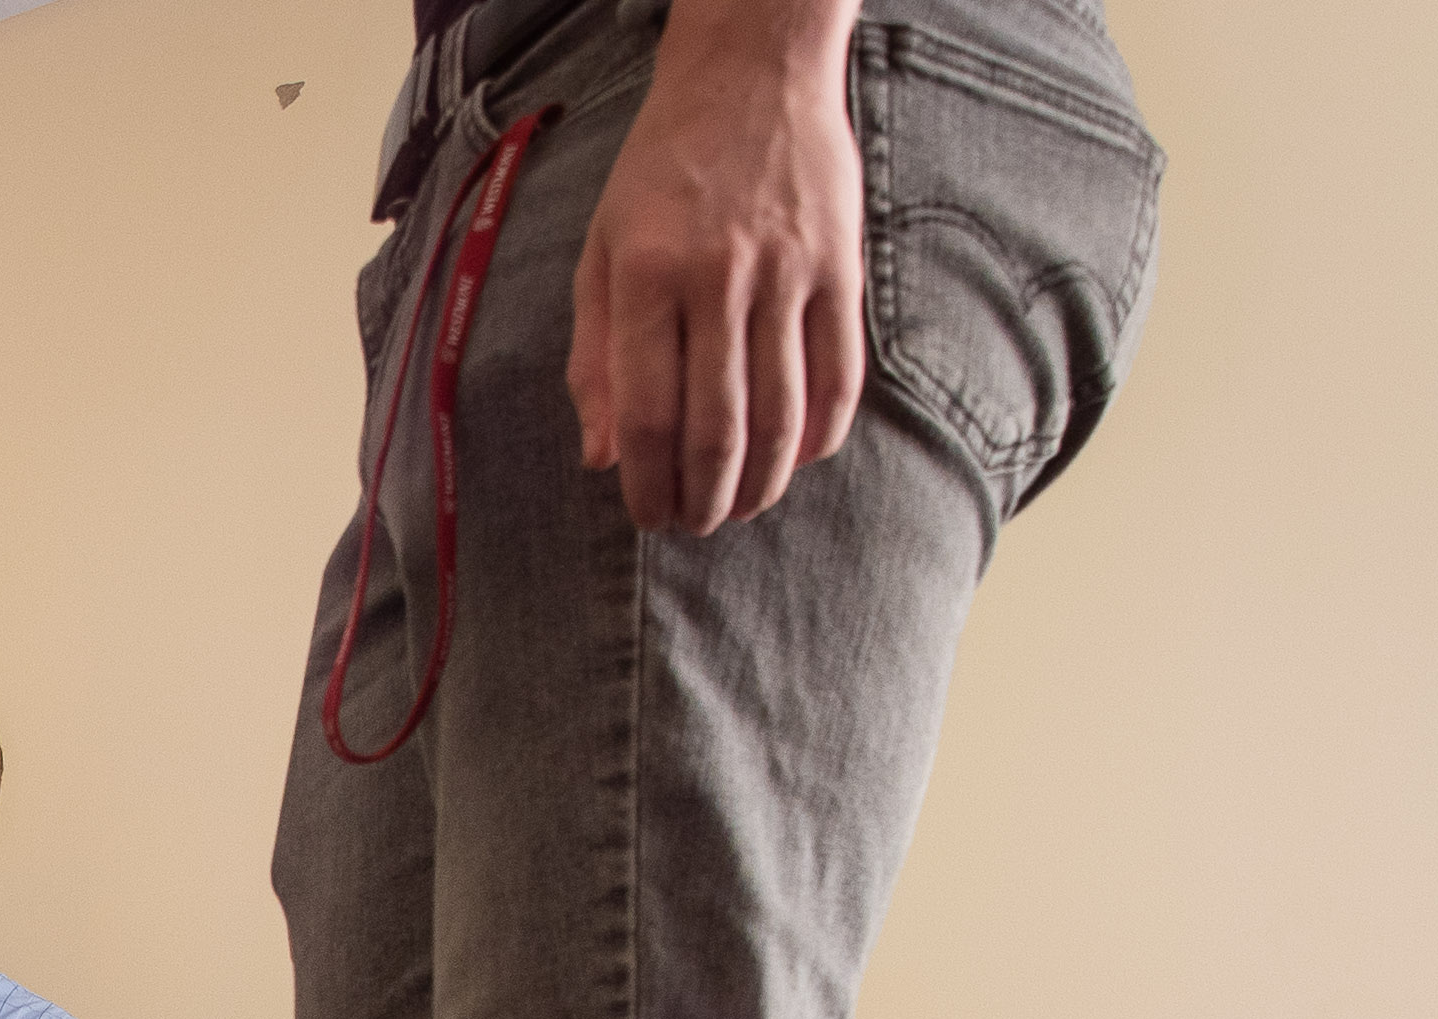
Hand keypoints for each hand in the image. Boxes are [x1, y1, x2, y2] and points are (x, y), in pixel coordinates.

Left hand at [564, 0, 866, 536]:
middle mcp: (719, 277)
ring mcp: (788, 272)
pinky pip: (840, 374)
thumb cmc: (662, 169)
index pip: (647, 413)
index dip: (647, 483)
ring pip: (783, 413)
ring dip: (763, 482)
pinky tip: (801, 459)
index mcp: (646, 274)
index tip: (647, 516)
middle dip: (704, 498)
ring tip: (742, 508)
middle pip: (718, 427)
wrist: (752, 73)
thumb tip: (601, 456)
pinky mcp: (841, 266)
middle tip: (695, 526)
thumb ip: (596, 355)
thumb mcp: (602, 249)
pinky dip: (822, 433)